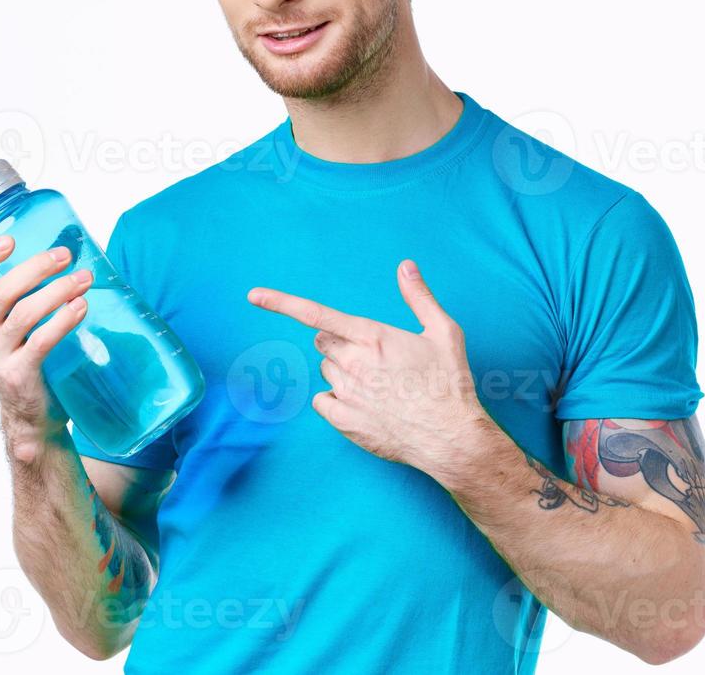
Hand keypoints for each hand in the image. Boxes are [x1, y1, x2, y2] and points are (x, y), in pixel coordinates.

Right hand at [0, 238, 93, 461]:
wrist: (30, 413)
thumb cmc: (27, 356)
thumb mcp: (15, 323)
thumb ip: (27, 293)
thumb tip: (66, 250)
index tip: (10, 240)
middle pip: (2, 292)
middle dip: (36, 268)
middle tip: (65, 256)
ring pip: (25, 313)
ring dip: (58, 291)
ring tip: (84, 279)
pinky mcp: (17, 374)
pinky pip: (41, 340)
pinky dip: (63, 319)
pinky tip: (81, 307)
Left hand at [247, 259, 490, 479]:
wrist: (450, 436)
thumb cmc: (449, 382)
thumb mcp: (443, 331)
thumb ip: (419, 296)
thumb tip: (405, 266)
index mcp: (373, 336)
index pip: (316, 314)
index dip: (281, 302)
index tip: (253, 296)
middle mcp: (354, 363)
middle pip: (322, 343)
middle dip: (338, 344)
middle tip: (370, 355)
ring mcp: (346, 394)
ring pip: (326, 372)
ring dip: (342, 372)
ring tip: (378, 384)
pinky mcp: (344, 422)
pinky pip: (322, 402)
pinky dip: (336, 401)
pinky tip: (365, 404)